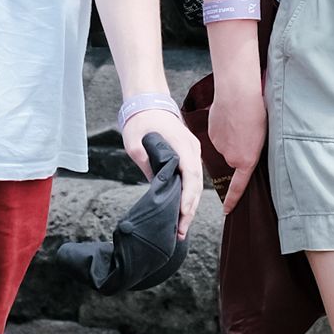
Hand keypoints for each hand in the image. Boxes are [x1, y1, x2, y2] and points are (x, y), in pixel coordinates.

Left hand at [121, 104, 203, 236]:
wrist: (148, 101)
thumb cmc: (141, 121)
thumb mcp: (136, 145)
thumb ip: (147, 166)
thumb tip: (156, 189)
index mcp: (182, 145)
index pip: (190, 176)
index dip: (188, 198)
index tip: (183, 216)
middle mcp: (193, 149)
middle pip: (197, 185)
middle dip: (190, 210)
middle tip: (181, 232)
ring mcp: (193, 151)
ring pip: (196, 183)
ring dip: (191, 205)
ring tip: (182, 227)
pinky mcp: (189, 154)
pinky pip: (193, 178)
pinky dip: (189, 195)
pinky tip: (182, 210)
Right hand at [205, 76, 267, 216]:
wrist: (238, 93)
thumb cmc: (257, 111)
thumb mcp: (266, 134)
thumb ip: (256, 150)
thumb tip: (250, 152)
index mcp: (246, 160)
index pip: (239, 186)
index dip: (233, 200)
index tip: (227, 210)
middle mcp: (230, 156)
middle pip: (235, 157)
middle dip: (240, 148)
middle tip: (249, 130)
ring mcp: (219, 145)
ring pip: (226, 145)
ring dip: (233, 136)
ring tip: (241, 119)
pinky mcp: (211, 133)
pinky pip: (219, 134)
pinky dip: (224, 128)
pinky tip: (230, 115)